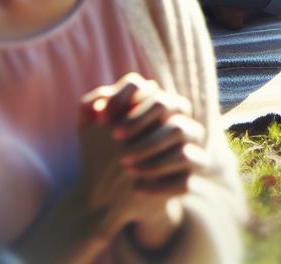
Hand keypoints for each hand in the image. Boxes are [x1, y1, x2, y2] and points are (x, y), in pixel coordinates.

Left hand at [74, 74, 207, 248]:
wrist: (113, 194)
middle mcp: (176, 119)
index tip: (101, 121)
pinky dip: (160, 184)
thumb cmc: (104, 153)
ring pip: (181, 133)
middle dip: (138, 120)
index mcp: (153, 103)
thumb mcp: (90, 131)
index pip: (142, 86)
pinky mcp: (191, 176)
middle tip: (115, 138)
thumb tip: (99, 104)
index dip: (121, 99)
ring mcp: (188, 146)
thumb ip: (89, 109)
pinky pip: (186, 176)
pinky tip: (137, 189)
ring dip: (152, 151)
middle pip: (167, 104)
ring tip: (127, 168)